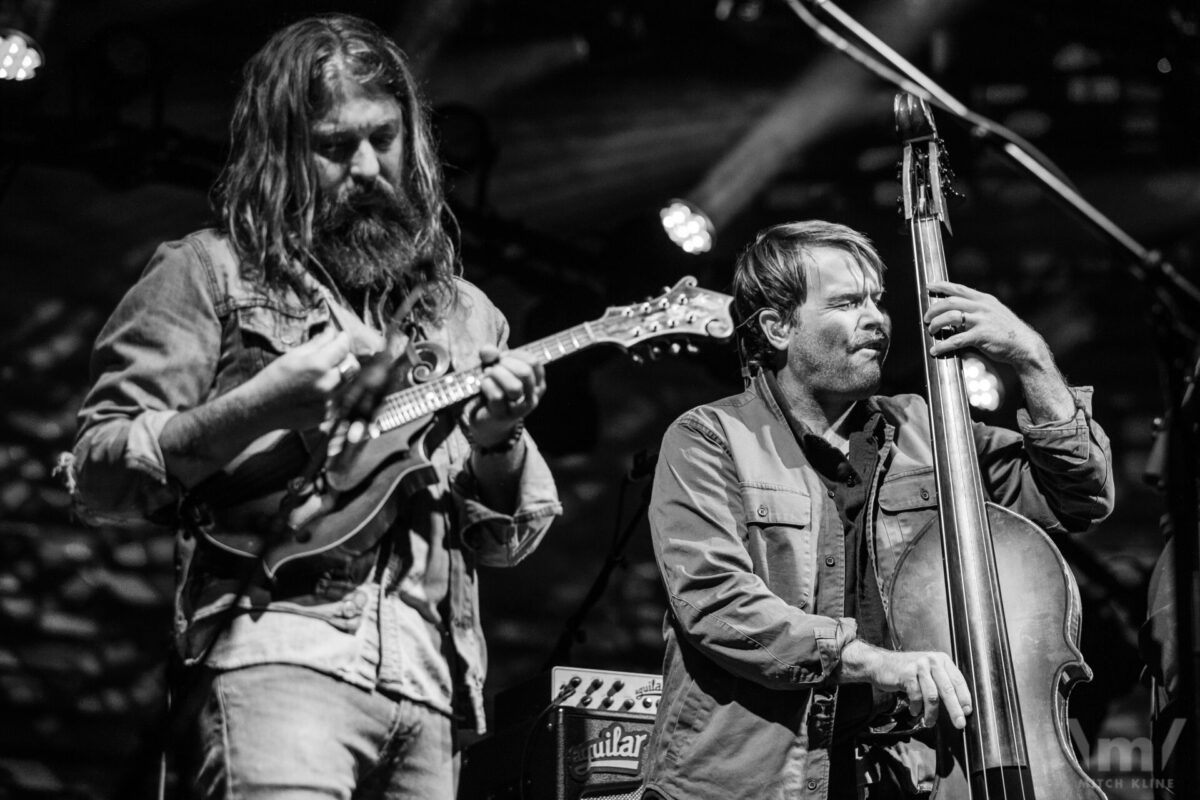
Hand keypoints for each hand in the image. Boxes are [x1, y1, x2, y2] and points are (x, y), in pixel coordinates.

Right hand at [251, 327, 353, 429]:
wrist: (258, 409)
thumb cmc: (273, 377)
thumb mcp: (293, 355)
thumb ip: (317, 343)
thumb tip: (332, 331)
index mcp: (317, 366)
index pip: (343, 348)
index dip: (343, 339)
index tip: (342, 336)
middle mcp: (326, 385)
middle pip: (352, 366)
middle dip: (346, 357)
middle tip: (335, 353)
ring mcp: (327, 402)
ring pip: (346, 383)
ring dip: (338, 375)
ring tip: (319, 373)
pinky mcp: (325, 415)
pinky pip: (335, 398)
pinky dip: (329, 392)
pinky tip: (310, 392)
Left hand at [466, 344, 545, 447]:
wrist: (487, 420)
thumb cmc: (494, 389)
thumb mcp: (495, 368)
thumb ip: (491, 355)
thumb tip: (488, 352)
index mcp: (537, 382)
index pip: (533, 362)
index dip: (514, 355)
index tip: (501, 358)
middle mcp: (533, 396)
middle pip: (525, 373)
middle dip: (505, 365)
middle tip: (493, 367)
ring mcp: (519, 409)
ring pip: (514, 388)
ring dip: (497, 376)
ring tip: (488, 374)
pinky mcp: (503, 416)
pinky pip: (497, 396)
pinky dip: (487, 385)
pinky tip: (482, 384)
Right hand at [841, 640, 971, 729]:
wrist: (880, 664)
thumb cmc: (907, 672)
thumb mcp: (927, 672)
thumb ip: (941, 683)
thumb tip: (959, 706)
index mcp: (941, 660)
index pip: (958, 680)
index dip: (964, 697)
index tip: (968, 712)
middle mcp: (932, 660)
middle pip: (947, 689)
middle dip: (955, 709)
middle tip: (959, 723)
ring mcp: (919, 666)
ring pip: (932, 695)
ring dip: (932, 713)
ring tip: (929, 722)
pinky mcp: (907, 673)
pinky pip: (916, 696)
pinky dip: (916, 707)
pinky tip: (914, 711)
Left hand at [924, 280, 1051, 369]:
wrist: (1024, 345)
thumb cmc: (1007, 331)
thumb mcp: (994, 313)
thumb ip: (977, 310)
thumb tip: (956, 313)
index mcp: (984, 300)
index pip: (959, 289)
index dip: (942, 286)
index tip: (929, 286)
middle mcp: (982, 307)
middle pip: (950, 302)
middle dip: (934, 309)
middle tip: (926, 318)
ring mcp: (982, 320)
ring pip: (950, 317)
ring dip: (936, 324)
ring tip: (930, 331)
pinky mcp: (981, 335)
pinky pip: (956, 340)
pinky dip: (943, 345)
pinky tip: (936, 350)